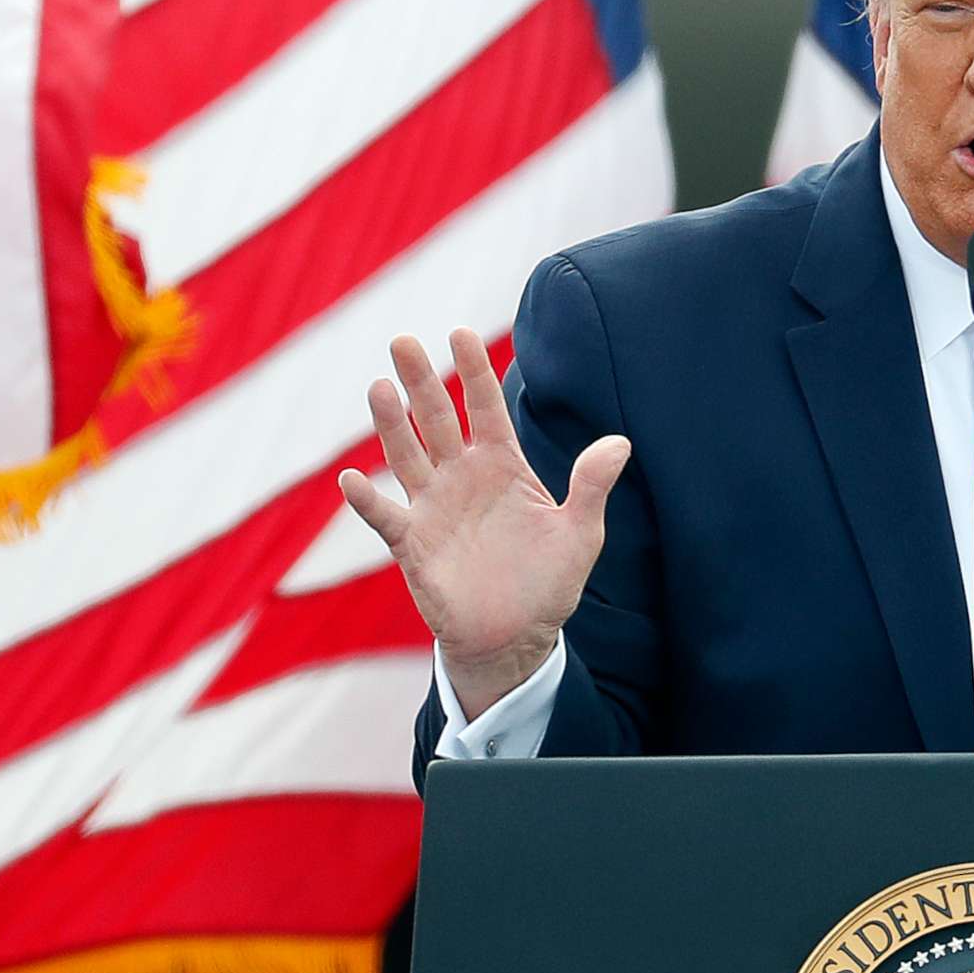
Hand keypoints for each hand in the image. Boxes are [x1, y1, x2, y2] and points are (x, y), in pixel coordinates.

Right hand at [337, 330, 629, 718]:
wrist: (517, 639)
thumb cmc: (548, 583)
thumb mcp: (580, 534)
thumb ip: (591, 487)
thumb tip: (621, 443)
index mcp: (502, 466)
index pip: (485, 408)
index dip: (473, 372)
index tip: (460, 333)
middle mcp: (462, 477)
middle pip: (437, 419)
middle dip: (421, 381)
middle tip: (403, 340)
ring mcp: (433, 508)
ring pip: (406, 456)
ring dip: (391, 425)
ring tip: (379, 388)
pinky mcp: (413, 545)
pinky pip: (386, 518)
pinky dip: (367, 501)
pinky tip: (352, 479)